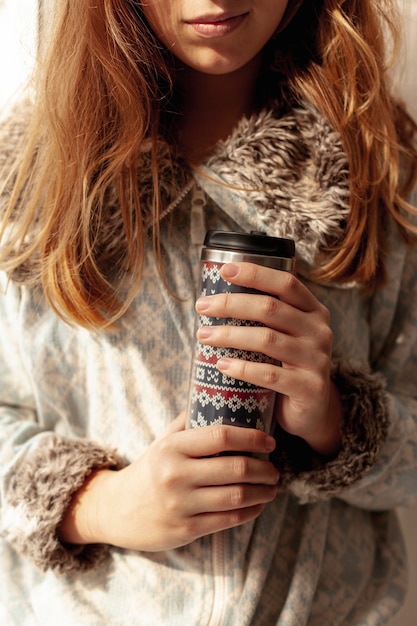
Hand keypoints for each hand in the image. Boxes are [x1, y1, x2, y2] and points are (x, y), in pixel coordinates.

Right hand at [58, 412, 278, 550]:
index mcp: (172, 447)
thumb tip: (222, 395)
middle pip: (236, 468)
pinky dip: (251, 511)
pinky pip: (228, 520)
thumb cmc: (150, 468)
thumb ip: (190, 420)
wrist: (117, 510)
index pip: (221, 436)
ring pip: (237, 496)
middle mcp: (176, 474)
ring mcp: (181, 504)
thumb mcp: (164, 440)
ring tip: (272, 487)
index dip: (252, 437)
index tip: (269, 441)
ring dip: (263, 492)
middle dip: (265, 469)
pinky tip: (257, 504)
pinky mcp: (185, 530)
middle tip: (275, 468)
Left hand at [195, 263, 342, 456]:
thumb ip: (265, 317)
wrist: (311, 411)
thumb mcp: (284, 335)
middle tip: (201, 306)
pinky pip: (270, 375)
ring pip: (267, 340)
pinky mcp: (310, 388)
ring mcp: (317, 360)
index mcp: (314, 311)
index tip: (224, 270)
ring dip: (229, 335)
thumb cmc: (287, 366)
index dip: (255, 274)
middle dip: (231, 304)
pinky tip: (221, 365)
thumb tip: (215, 297)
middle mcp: (320, 331)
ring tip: (203, 335)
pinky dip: (242, 368)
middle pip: (271, 308)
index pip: (286, 283)